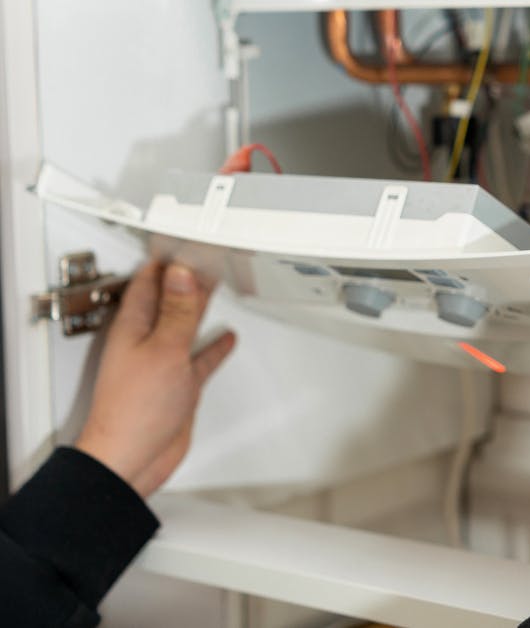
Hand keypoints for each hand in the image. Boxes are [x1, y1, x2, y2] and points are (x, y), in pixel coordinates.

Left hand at [75, 261, 235, 497]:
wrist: (132, 458)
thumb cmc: (134, 410)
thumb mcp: (164, 350)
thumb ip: (177, 312)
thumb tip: (181, 274)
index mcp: (134, 327)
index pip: (151, 282)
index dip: (169, 261)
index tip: (188, 243)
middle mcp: (147, 341)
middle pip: (171, 300)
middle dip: (187, 278)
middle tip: (206, 257)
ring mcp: (163, 363)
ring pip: (186, 325)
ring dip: (199, 307)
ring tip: (216, 287)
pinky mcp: (179, 385)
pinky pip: (200, 358)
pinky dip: (214, 347)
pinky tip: (225, 338)